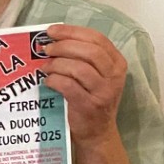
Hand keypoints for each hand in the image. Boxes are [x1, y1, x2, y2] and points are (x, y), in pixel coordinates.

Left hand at [39, 24, 124, 141]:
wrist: (97, 132)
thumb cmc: (92, 99)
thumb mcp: (97, 76)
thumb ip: (84, 58)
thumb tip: (55, 39)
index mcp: (117, 62)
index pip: (97, 38)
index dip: (72, 31)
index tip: (52, 31)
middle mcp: (114, 75)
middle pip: (89, 50)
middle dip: (63, 46)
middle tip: (46, 49)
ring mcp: (104, 91)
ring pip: (78, 68)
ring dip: (57, 64)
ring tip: (45, 67)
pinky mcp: (89, 105)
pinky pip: (68, 86)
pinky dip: (54, 80)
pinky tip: (48, 81)